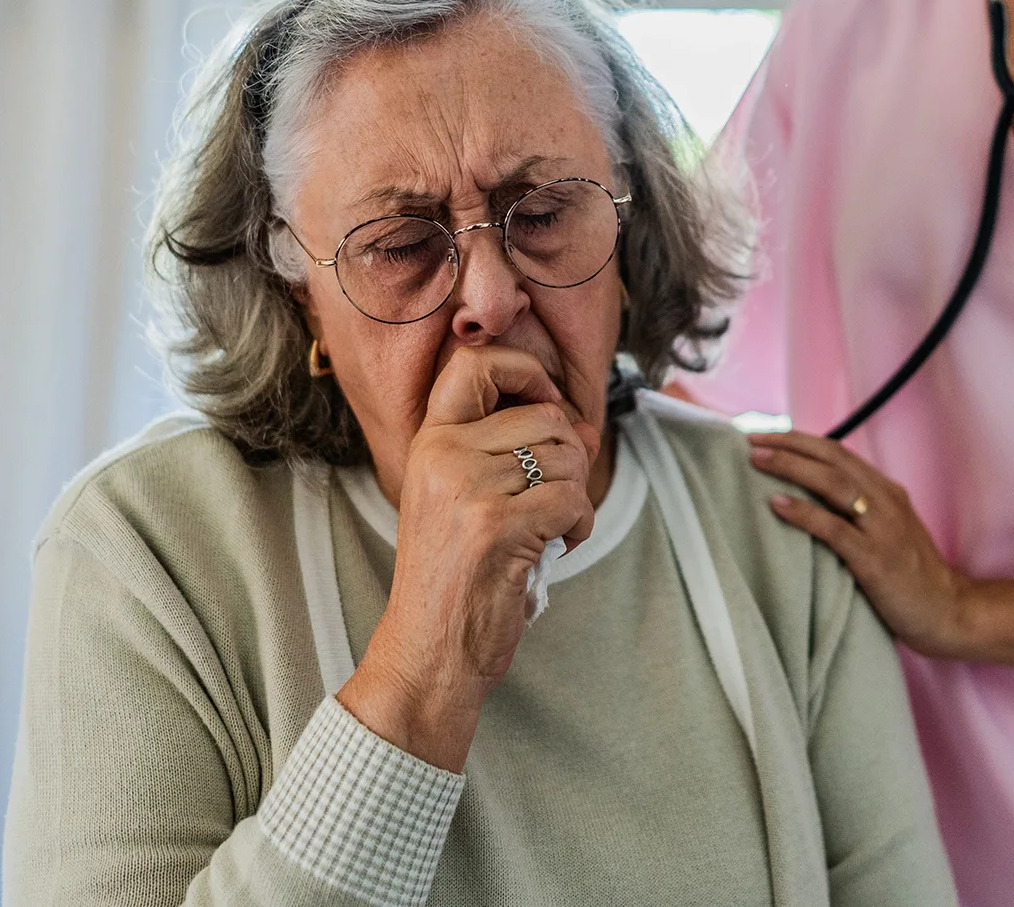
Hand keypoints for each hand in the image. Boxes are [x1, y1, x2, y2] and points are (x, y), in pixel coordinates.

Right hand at [337, 345, 595, 769]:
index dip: (524, 370)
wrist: (428, 650)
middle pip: (546, 417)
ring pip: (567, 458)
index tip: (545, 402)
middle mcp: (443, 455)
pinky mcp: (499, 524)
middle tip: (551, 501)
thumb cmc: (454, 579)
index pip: (474, 363)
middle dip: (569, 458)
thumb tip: (585, 425)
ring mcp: (469, 487)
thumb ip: (521, 453)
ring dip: (576, 496)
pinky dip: (580, 525)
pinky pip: (573, 498)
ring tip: (550, 530)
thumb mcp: (470, 502)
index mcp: (430, 442)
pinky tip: (559, 547)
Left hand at [749, 431, 973, 658]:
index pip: (838, 452)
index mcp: (886, 492)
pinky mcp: (876, 559)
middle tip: (751, 438)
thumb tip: (809, 499)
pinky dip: (804, 513)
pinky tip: (777, 505)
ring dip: (791, 467)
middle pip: (832, 458)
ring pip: (832, 484)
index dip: (801, 440)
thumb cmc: (910, 576)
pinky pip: (835, 529)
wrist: (948, 612)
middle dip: (789, 444)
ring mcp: (882, 529)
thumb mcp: (887, 531)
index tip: (766, 435)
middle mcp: (886, 501)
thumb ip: (857, 511)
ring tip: (757, 459)